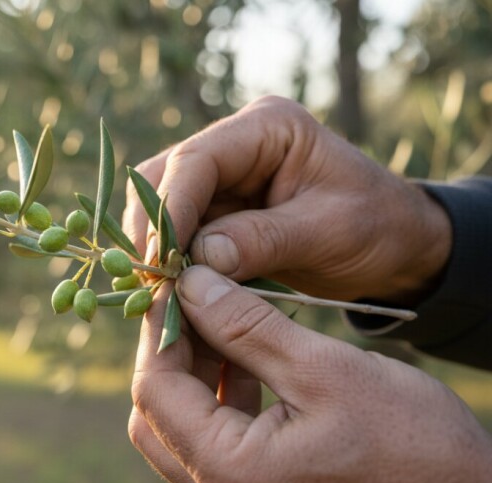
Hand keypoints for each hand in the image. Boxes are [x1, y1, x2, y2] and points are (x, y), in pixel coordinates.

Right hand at [122, 96, 450, 303]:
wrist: (398, 246)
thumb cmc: (378, 228)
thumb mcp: (330, 233)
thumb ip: (263, 241)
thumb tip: (197, 261)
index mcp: (268, 128)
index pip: (197, 159)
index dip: (170, 207)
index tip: (158, 258)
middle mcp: (236, 144)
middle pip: (166, 177)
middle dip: (153, 229)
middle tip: (148, 281)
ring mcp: (224, 176)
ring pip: (162, 204)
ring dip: (155, 246)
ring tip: (156, 290)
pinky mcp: (218, 209)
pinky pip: (179, 231)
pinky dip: (171, 260)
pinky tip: (169, 290)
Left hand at [129, 266, 491, 482]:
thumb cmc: (416, 448)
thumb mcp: (328, 373)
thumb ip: (249, 327)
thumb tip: (191, 283)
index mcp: (229, 472)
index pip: (156, 390)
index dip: (159, 327)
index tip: (174, 279)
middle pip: (156, 413)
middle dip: (171, 350)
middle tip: (193, 297)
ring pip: (182, 425)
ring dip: (195, 369)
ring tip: (221, 316)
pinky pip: (216, 439)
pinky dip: (222, 393)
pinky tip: (247, 353)